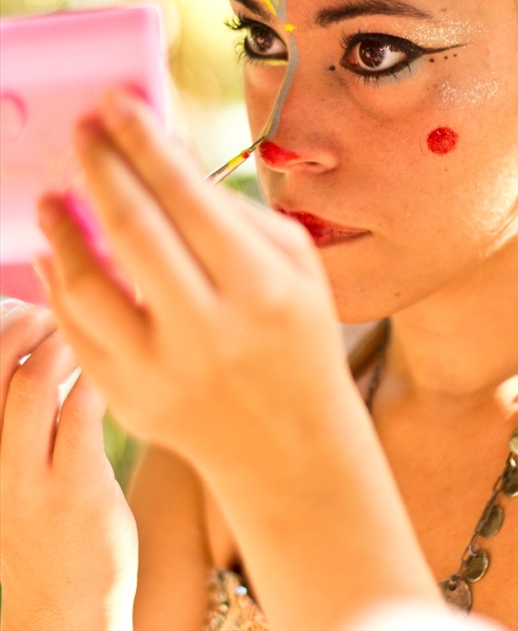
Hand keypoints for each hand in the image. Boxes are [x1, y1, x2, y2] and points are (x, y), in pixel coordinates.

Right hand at [0, 300, 136, 630]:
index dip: (4, 317)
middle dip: (33, 318)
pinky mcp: (76, 487)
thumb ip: (25, 409)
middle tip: (66, 315)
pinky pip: (82, 411)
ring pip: (34, 380)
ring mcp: (30, 473)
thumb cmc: (46, 522)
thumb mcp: (17, 464)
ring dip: (67, 341)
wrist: (62, 610)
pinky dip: (98, 376)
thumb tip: (48, 340)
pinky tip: (116, 371)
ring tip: (92, 339)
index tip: (37, 307)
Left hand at [36, 92, 348, 478]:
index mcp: (261, 286)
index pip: (188, 197)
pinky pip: (78, 331)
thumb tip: (167, 152)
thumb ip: (234, 208)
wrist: (291, 445)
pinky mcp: (129, 400)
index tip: (116, 103)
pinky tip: (55, 252)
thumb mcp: (294, 264)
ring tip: (50, 193)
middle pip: (133, 229)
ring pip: (89, 284)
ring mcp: (163, 370)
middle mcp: (210, 329)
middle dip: (100, 166)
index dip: (145, 142)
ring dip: (61, 229)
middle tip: (81, 129)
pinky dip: (60, 284)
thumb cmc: (297, 337)